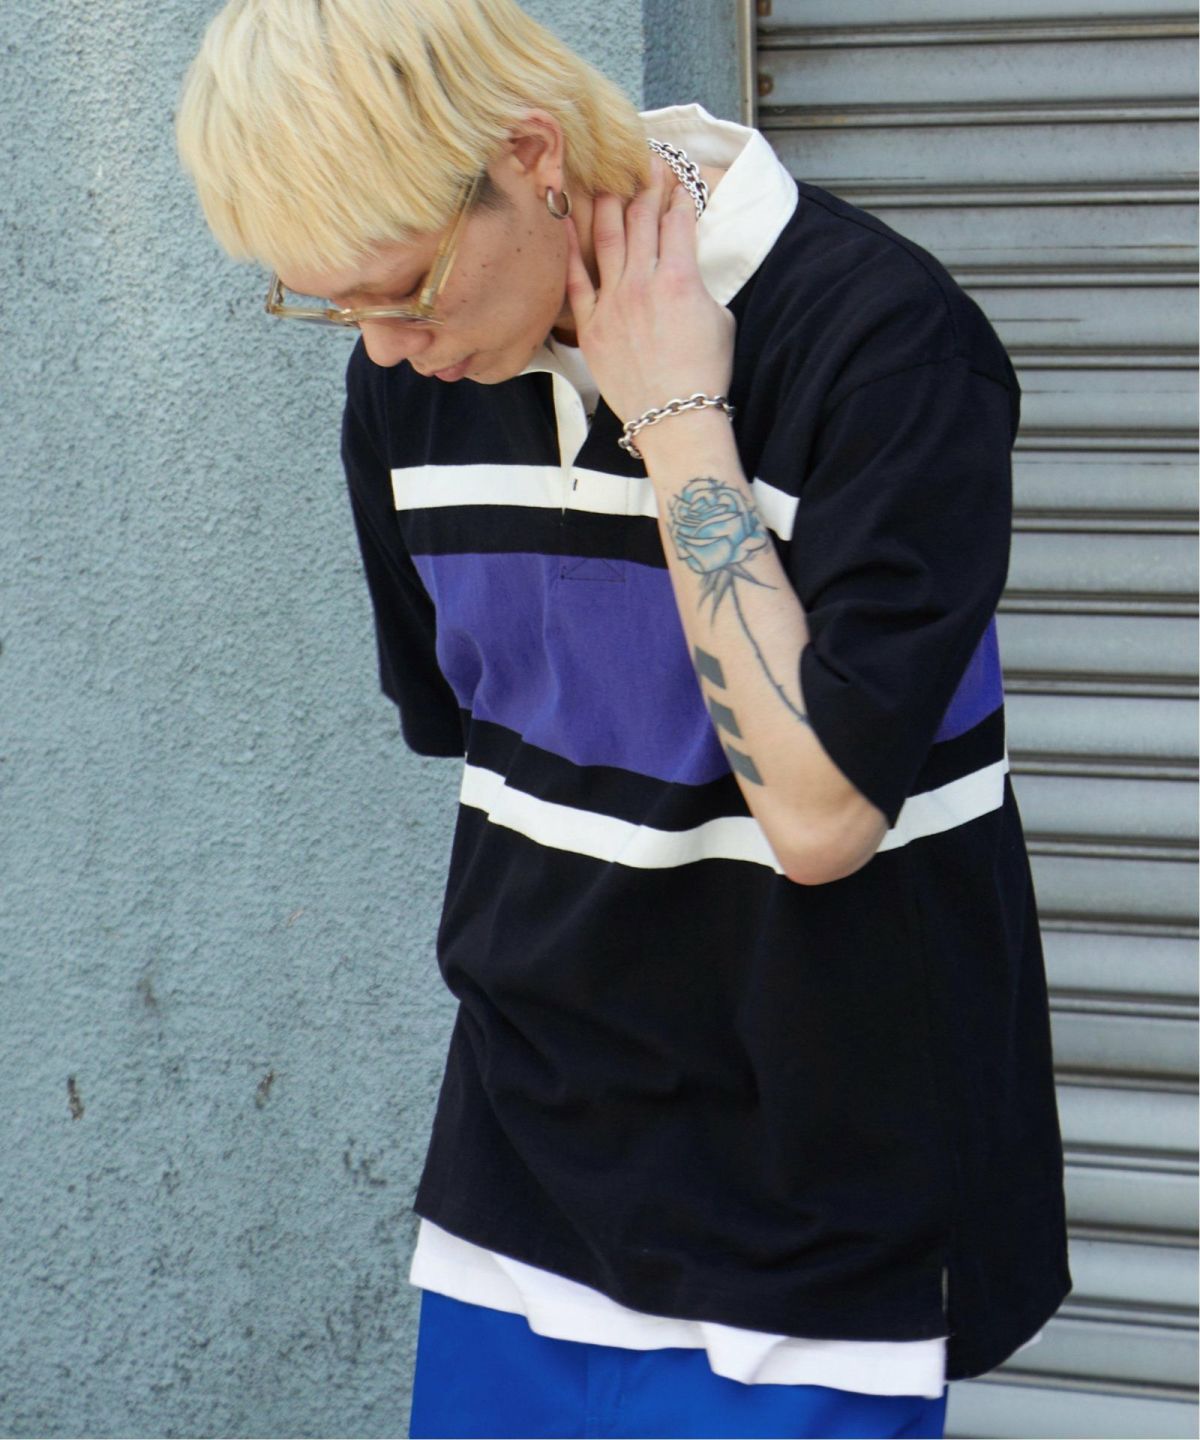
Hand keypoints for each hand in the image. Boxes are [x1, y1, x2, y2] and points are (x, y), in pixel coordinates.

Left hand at [563, 158, 735, 426]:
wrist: (675, 419)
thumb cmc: (703, 374)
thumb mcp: (720, 318)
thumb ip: (699, 284)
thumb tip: (686, 270)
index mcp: (681, 278)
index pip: (678, 219)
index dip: (679, 193)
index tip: (676, 178)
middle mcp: (643, 283)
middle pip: (641, 219)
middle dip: (645, 186)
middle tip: (644, 164)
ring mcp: (613, 303)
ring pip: (606, 237)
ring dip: (607, 202)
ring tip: (606, 178)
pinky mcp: (592, 326)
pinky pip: (575, 278)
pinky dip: (569, 247)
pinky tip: (564, 219)